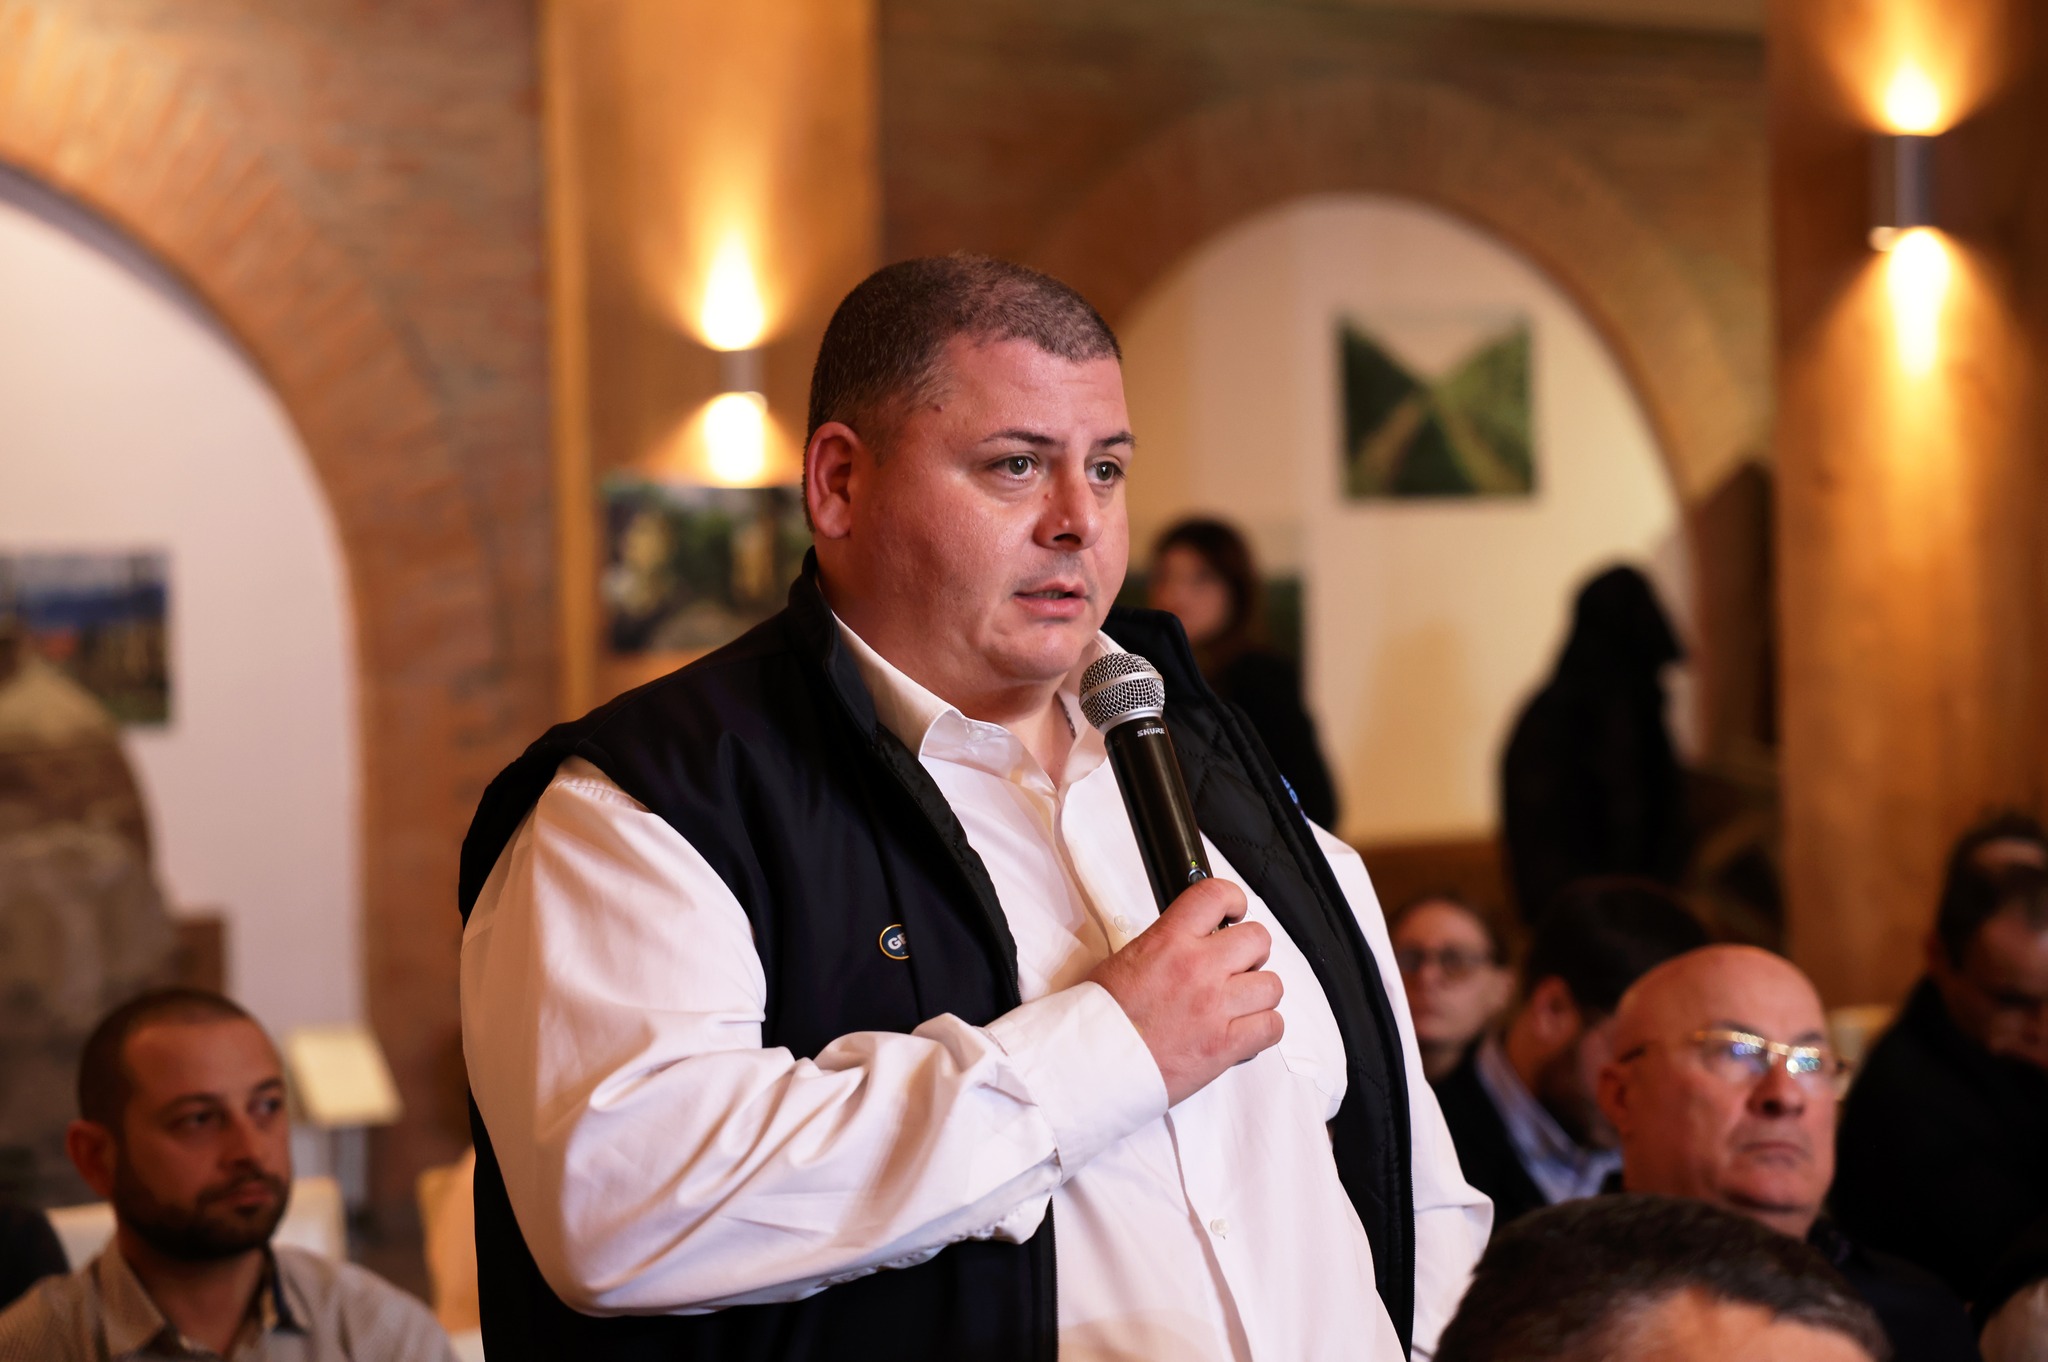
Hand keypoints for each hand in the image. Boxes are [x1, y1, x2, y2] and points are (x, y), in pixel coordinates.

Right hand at [1087, 878, 1283, 1105]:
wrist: (1092, 1063)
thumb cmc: (1100, 1019)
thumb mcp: (1125, 960)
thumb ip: (1165, 946)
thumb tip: (1188, 941)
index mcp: (1168, 942)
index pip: (1216, 895)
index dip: (1233, 899)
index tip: (1233, 912)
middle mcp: (1197, 968)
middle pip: (1258, 939)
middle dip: (1251, 952)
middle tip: (1237, 966)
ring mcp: (1215, 1007)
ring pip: (1272, 985)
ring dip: (1258, 994)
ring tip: (1238, 1004)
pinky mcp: (1224, 1045)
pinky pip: (1272, 1027)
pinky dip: (1264, 1028)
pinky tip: (1245, 1030)